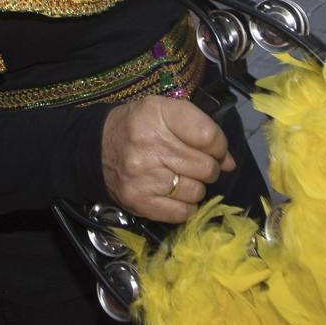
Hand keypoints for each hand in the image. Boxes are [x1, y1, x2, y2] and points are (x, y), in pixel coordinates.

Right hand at [100, 95, 235, 223]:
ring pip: (197, 192)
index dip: (218, 146)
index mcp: (157, 114)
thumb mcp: (166, 111)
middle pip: (206, 167)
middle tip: (191, 163)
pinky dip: (184, 205)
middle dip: (207, 167)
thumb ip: (201, 129)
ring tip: (178, 176)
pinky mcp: (140, 202)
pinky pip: (183, 212)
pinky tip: (172, 192)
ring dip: (194, 186)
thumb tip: (229, 162)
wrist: (96, 149)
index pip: (209, 136)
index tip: (212, 148)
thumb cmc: (138, 127)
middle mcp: (150, 145)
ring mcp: (144, 177)